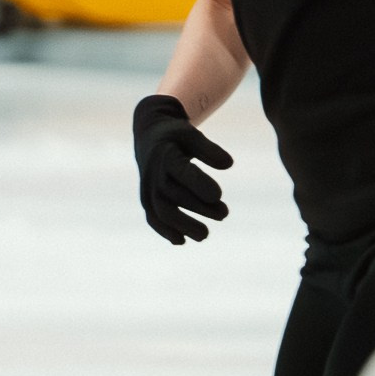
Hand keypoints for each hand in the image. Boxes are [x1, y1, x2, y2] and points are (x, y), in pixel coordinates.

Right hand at [133, 94, 232, 244]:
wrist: (148, 138)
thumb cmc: (176, 137)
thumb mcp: (191, 135)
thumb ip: (209, 149)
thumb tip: (228, 164)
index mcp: (167, 155)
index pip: (182, 172)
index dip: (199, 184)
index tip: (219, 195)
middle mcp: (154, 174)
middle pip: (175, 196)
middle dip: (200, 207)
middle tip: (225, 214)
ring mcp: (147, 189)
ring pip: (162, 212)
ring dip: (183, 225)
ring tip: (205, 235)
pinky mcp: (146, 200)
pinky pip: (153, 219)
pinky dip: (165, 231)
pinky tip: (182, 241)